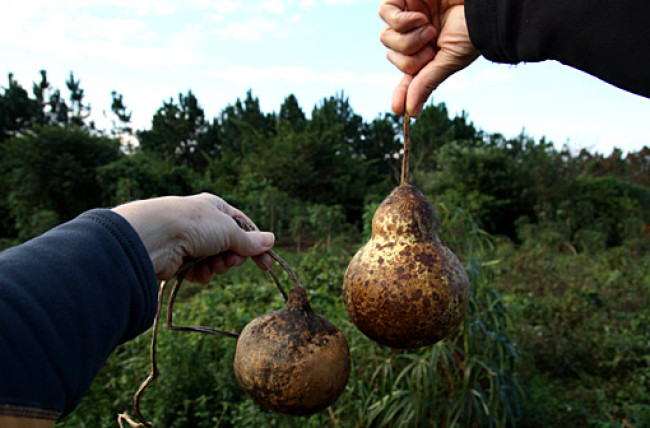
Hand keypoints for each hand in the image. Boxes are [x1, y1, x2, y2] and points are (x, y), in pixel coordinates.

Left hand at [112, 193, 274, 282]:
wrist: (155, 237)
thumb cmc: (194, 224)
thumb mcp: (229, 230)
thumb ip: (250, 240)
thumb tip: (271, 240)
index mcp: (216, 208)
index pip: (243, 226)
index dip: (256, 245)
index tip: (267, 264)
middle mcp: (203, 223)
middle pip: (230, 246)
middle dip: (233, 257)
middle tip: (229, 260)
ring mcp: (190, 241)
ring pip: (216, 260)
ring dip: (217, 266)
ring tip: (211, 265)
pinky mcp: (179, 259)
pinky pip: (199, 271)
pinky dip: (201, 273)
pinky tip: (196, 272)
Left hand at [379, 0, 479, 115]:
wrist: (484, 2)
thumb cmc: (473, 29)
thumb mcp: (450, 60)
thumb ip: (427, 83)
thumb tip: (412, 113)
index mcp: (429, 51)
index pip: (408, 74)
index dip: (402, 92)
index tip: (398, 110)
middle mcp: (416, 34)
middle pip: (393, 55)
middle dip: (412, 57)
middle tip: (431, 47)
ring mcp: (408, 15)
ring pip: (386, 37)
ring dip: (409, 39)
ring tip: (430, 30)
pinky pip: (385, 13)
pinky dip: (402, 20)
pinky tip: (421, 17)